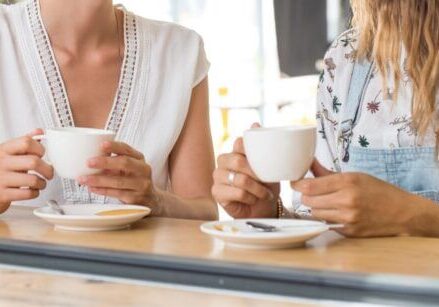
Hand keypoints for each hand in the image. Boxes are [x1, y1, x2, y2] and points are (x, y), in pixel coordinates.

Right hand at [0, 129, 53, 211]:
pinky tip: (32, 190)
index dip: (39, 148)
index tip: (42, 154)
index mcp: (3, 150)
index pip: (26, 142)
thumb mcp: (9, 153)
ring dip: (42, 183)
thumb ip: (24, 142)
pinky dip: (35, 193)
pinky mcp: (3, 194)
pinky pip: (28, 194)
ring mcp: (1, 179)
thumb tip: (40, 132)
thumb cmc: (1, 170)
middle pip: (33, 162)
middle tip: (49, 173)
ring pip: (33, 180)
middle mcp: (1, 163)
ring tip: (40, 183)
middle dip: (47, 169)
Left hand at [78, 141, 158, 211]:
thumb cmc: (134, 179)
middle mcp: (143, 170)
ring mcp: (141, 185)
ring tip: (83, 179)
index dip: (114, 146)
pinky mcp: (136, 198)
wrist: (152, 199)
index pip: (127, 149)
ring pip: (118, 181)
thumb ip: (115, 160)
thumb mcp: (130, 167)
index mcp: (140, 158)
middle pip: (125, 163)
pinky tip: (91, 188)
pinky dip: (102, 190)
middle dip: (105, 162)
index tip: (101, 145)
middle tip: (88, 162)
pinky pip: (116, 193)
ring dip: (99, 180)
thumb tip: (90, 155)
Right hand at [212, 126, 279, 217]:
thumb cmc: (266, 185)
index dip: (253, 154)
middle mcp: (223, 161)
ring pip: (240, 179)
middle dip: (257, 174)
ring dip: (257, 189)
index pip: (240, 143)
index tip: (265, 165)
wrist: (264, 208)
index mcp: (235, 151)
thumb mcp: (269, 165)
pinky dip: (250, 198)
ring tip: (264, 194)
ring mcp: (217, 176)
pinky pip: (237, 193)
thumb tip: (255, 123)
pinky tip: (252, 200)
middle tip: (267, 182)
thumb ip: (261, 145)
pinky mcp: (216, 192)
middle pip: (237, 161)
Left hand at [292, 162, 418, 236]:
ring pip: (314, 213)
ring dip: (315, 207)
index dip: (297, 184)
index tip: (295, 182)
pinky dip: (326, 217)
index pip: (309, 186)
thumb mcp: (354, 176)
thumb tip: (307, 163)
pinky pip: (325, 223)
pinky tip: (336, 212)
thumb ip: (327, 173)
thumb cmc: (378, 191)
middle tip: (313, 192)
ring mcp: (347, 218)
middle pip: (307, 201)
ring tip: (327, 202)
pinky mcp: (348, 231)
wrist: (403, 213)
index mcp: (347, 182)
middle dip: (306, 196)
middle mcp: (346, 201)